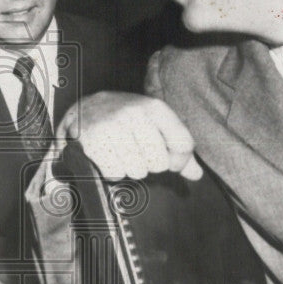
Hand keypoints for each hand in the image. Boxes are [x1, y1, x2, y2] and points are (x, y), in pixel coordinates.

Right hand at [56, 91, 202, 181]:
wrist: (86, 109)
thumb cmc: (126, 120)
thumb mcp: (154, 125)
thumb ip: (177, 150)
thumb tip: (196, 175)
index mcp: (155, 108)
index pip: (183, 144)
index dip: (179, 161)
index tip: (170, 160)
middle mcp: (134, 114)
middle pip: (159, 163)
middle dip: (149, 165)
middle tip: (137, 153)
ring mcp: (112, 127)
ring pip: (136, 171)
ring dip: (129, 169)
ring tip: (121, 154)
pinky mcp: (93, 141)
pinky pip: (115, 173)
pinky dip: (112, 171)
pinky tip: (109, 157)